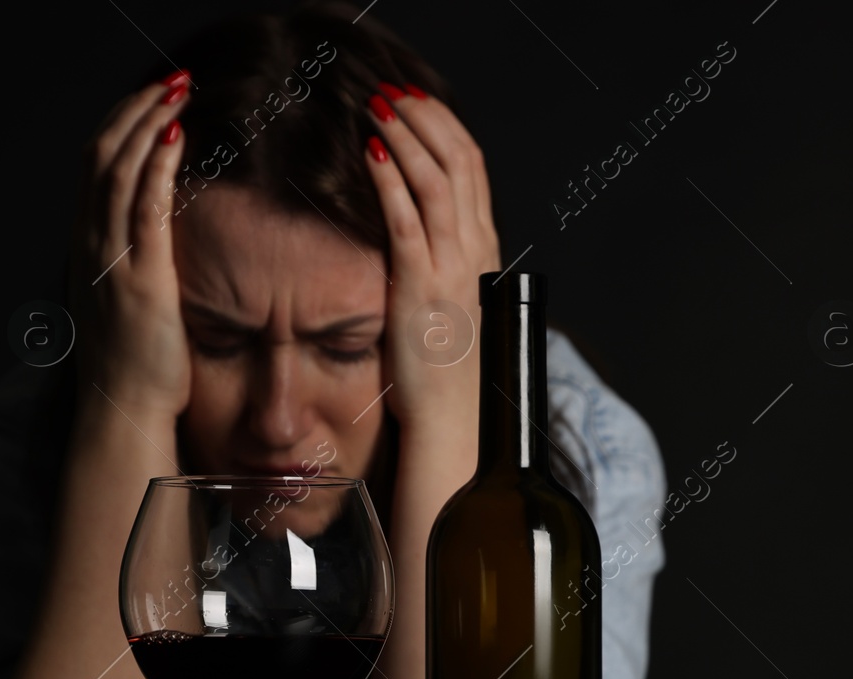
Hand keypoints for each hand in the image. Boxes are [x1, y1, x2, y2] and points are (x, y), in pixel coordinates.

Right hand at [69, 72, 193, 419]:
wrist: (125, 411)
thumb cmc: (137, 368)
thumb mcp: (127, 305)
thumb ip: (133, 268)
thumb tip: (156, 246)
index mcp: (88, 249)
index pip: (95, 169)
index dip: (119, 127)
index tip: (150, 100)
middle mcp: (91, 246)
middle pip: (101, 156)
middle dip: (134, 111)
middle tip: (168, 81)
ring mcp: (111, 261)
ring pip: (119, 171)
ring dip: (148, 124)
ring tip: (176, 93)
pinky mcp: (142, 279)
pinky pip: (144, 208)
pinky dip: (156, 167)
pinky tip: (175, 138)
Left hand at [363, 84, 500, 437]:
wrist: (447, 414)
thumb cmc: (441, 363)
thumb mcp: (450, 298)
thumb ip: (441, 258)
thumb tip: (416, 224)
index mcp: (483, 249)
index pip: (474, 168)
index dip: (445, 126)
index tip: (417, 100)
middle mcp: (474, 250)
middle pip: (460, 161)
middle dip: (426, 117)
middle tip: (394, 90)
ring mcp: (450, 267)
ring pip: (436, 180)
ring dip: (406, 136)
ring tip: (379, 106)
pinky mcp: (420, 285)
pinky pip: (406, 219)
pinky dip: (389, 178)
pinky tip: (369, 151)